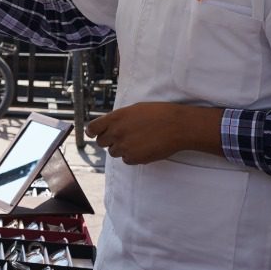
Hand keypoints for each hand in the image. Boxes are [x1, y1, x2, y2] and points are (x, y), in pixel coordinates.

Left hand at [85, 102, 223, 164]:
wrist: (178, 126)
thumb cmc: (159, 114)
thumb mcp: (135, 109)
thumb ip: (118, 118)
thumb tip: (108, 125)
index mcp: (115, 118)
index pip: (92, 128)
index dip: (92, 132)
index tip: (93, 134)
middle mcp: (116, 132)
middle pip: (101, 142)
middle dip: (109, 140)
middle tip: (122, 137)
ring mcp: (124, 146)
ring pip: (113, 152)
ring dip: (122, 148)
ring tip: (138, 141)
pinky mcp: (134, 158)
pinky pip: (126, 160)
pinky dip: (133, 156)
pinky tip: (144, 148)